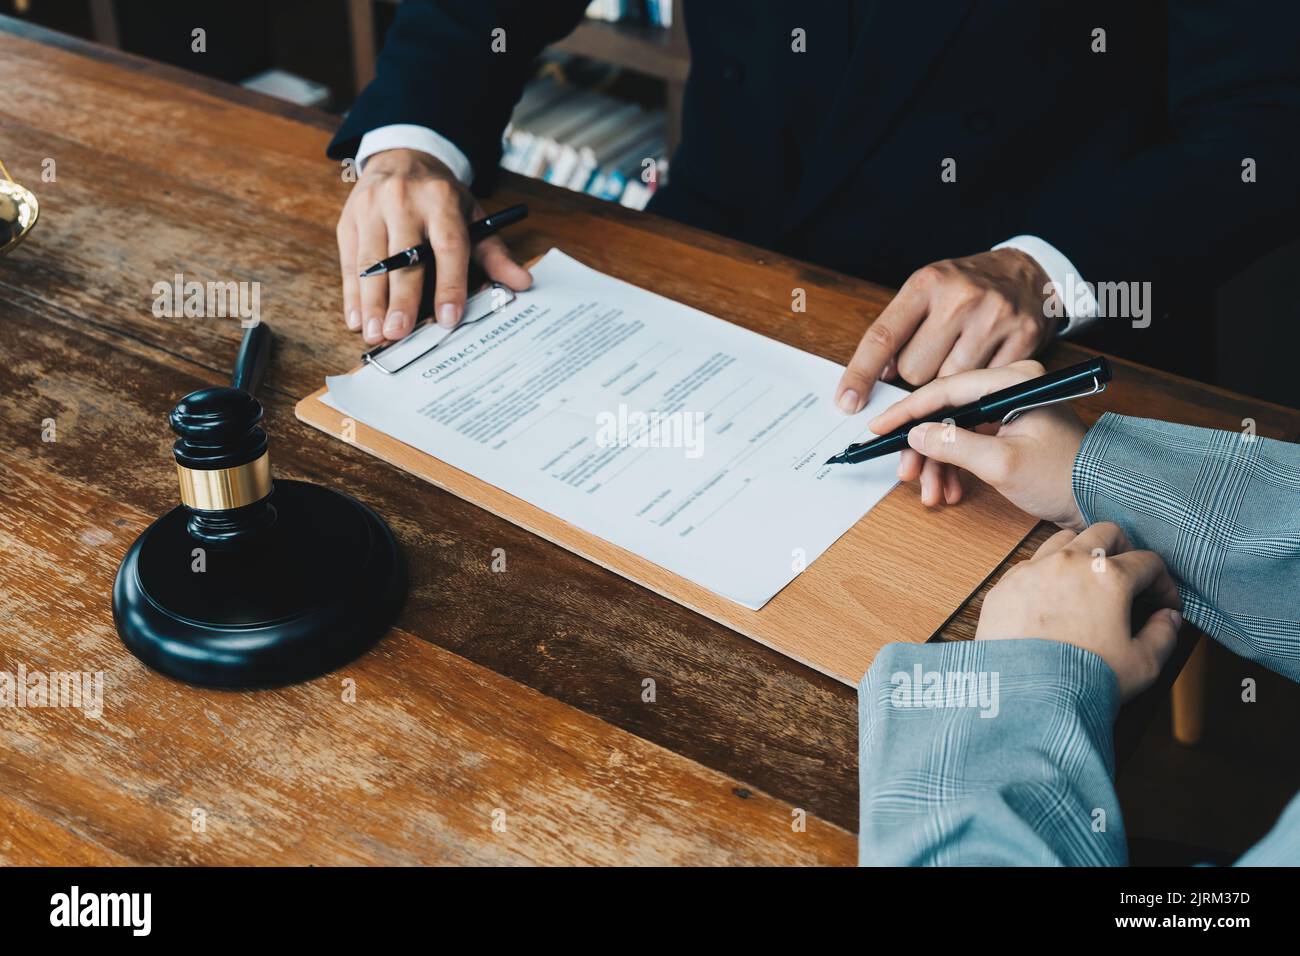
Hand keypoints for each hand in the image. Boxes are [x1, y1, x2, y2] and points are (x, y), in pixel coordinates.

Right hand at [335, 148, 531, 346]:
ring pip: (370, 263)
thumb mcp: (472, 216)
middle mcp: (403, 201)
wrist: (401, 159)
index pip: (447, 246)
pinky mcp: (349, 220)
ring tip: (375, 334)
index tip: (448, 318)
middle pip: (403, 258)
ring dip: (372, 303)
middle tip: (399, 333)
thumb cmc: (441, 198)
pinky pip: (349, 261)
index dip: (449, 284)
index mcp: (441, 199)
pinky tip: (356, 318)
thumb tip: (522, 283)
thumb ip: (494, 253)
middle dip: (401, 300)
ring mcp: (371, 208)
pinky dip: (352, 294)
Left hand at [835, 249, 1057, 412]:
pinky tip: (986, 357)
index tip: (846, 403)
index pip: (883, 337)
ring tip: (962, 351)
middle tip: (936, 350)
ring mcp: (995, 318)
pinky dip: (979, 383)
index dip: (860, 375)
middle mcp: (961, 298)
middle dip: (917, 372)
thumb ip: (898, 331)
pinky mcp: (1024, 339)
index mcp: (927, 284)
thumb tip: (880, 378)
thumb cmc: (965, 287)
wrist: (1026, 271)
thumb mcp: (925, 293)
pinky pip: (984, 386)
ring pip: (948, 384)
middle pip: (914, 372)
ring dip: (948, 379)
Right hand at [868, 360, 1087, 527]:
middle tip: (907, 474)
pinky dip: (953, 468)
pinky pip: (966, 442)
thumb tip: (916, 436)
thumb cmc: (1065, 477)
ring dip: (936, 465)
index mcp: (1014, 382)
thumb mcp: (1003, 464)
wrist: (1101, 498)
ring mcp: (1007, 408)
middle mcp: (1010, 387)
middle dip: (922, 449)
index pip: (945, 390)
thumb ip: (955, 446)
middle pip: (945, 412)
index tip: (879, 429)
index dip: (907, 412)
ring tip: (932, 493)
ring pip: (952, 431)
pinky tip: (949, 490)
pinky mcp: (1007, 428)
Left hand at [976, 523, 1182, 701]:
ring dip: (1082, 552)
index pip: (1148, 562)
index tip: (1163, 603)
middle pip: (1106, 532)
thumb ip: (1164, 635)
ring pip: (1063, 539)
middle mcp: (1070, 562)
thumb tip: (1169, 617)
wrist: (1024, 695)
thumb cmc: (1085, 680)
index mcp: (1109, 577)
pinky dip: (1047, 574)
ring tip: (1087, 581)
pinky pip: (1030, 564)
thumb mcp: (1142, 664)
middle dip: (1124, 550)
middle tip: (1128, 577)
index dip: (1163, 583)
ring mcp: (1034, 569)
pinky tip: (1050, 599)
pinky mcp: (1006, 584)